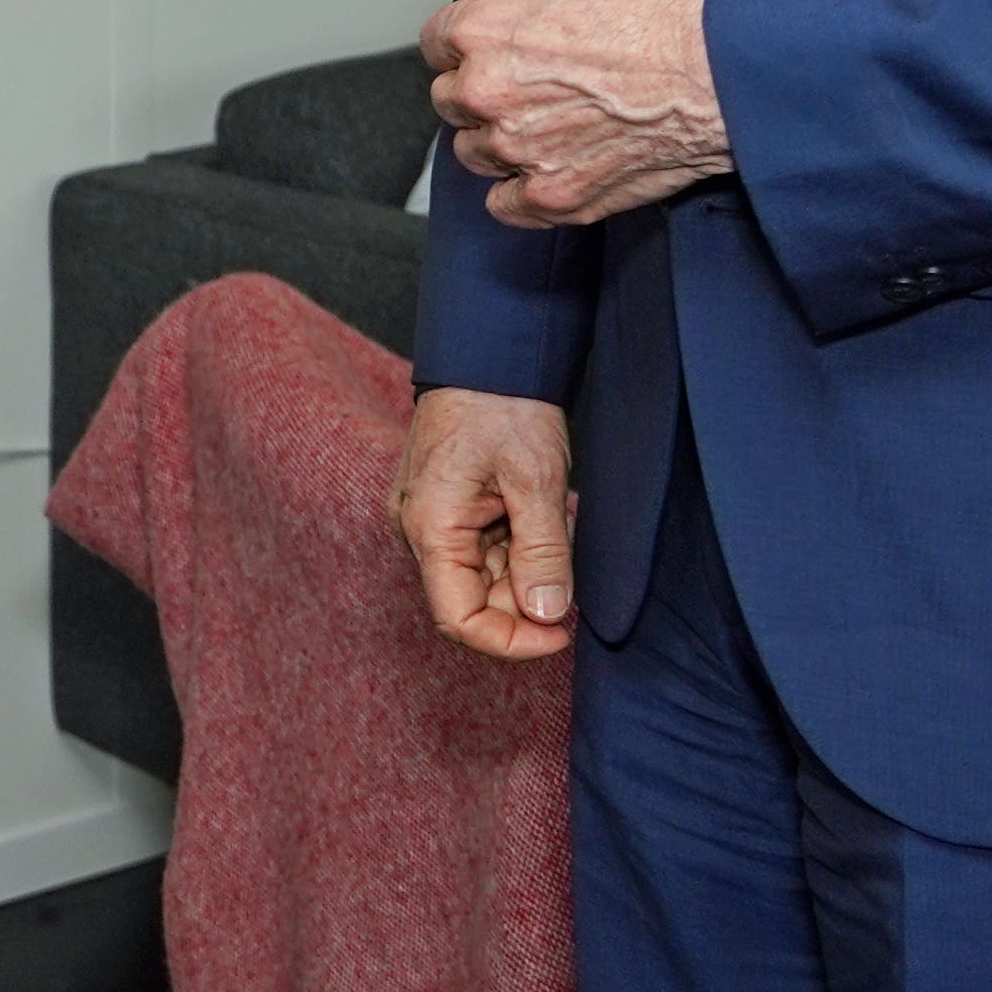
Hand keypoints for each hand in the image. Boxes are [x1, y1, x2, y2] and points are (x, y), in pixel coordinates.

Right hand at [395, 388, 580, 660]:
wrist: (488, 350)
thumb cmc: (504, 404)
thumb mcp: (536, 479)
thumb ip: (541, 553)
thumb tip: (547, 614)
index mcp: (430, 526)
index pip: (458, 619)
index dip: (510, 641)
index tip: (560, 635)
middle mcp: (419, 530)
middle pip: (473, 599)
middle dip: (527, 596)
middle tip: (571, 563)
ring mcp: (431, 518)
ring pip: (482, 575)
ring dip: (526, 566)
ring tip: (557, 520)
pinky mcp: (447, 507)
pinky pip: (483, 548)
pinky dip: (518, 544)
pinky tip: (541, 513)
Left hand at [423, 0, 731, 228]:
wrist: (720, 77)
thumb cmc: (661, 16)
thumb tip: (477, 0)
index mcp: (486, 31)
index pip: (437, 42)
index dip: (464, 43)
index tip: (489, 50)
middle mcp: (488, 93)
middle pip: (450, 99)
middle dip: (480, 90)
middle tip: (531, 85)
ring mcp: (517, 150)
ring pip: (474, 152)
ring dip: (499, 140)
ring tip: (548, 125)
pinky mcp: (550, 197)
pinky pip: (503, 204)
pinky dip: (520, 190)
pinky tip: (549, 167)